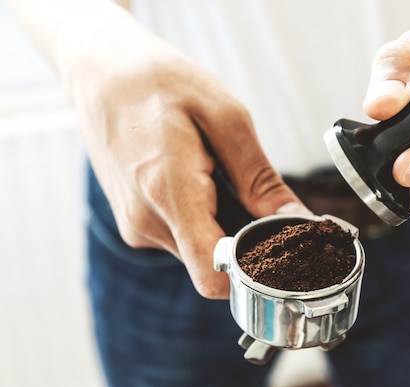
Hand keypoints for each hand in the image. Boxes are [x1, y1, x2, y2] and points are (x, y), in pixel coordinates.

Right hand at [64, 22, 304, 298]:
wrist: (100, 71)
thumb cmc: (158, 82)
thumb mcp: (224, 116)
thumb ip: (258, 177)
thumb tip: (293, 217)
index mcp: (169, 194)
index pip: (214, 275)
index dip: (253, 274)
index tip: (279, 250)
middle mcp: (147, 221)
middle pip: (213, 264)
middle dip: (245, 240)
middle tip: (259, 195)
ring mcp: (137, 223)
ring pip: (198, 249)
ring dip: (223, 223)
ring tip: (219, 173)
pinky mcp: (135, 219)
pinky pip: (182, 234)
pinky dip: (203, 216)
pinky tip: (202, 177)